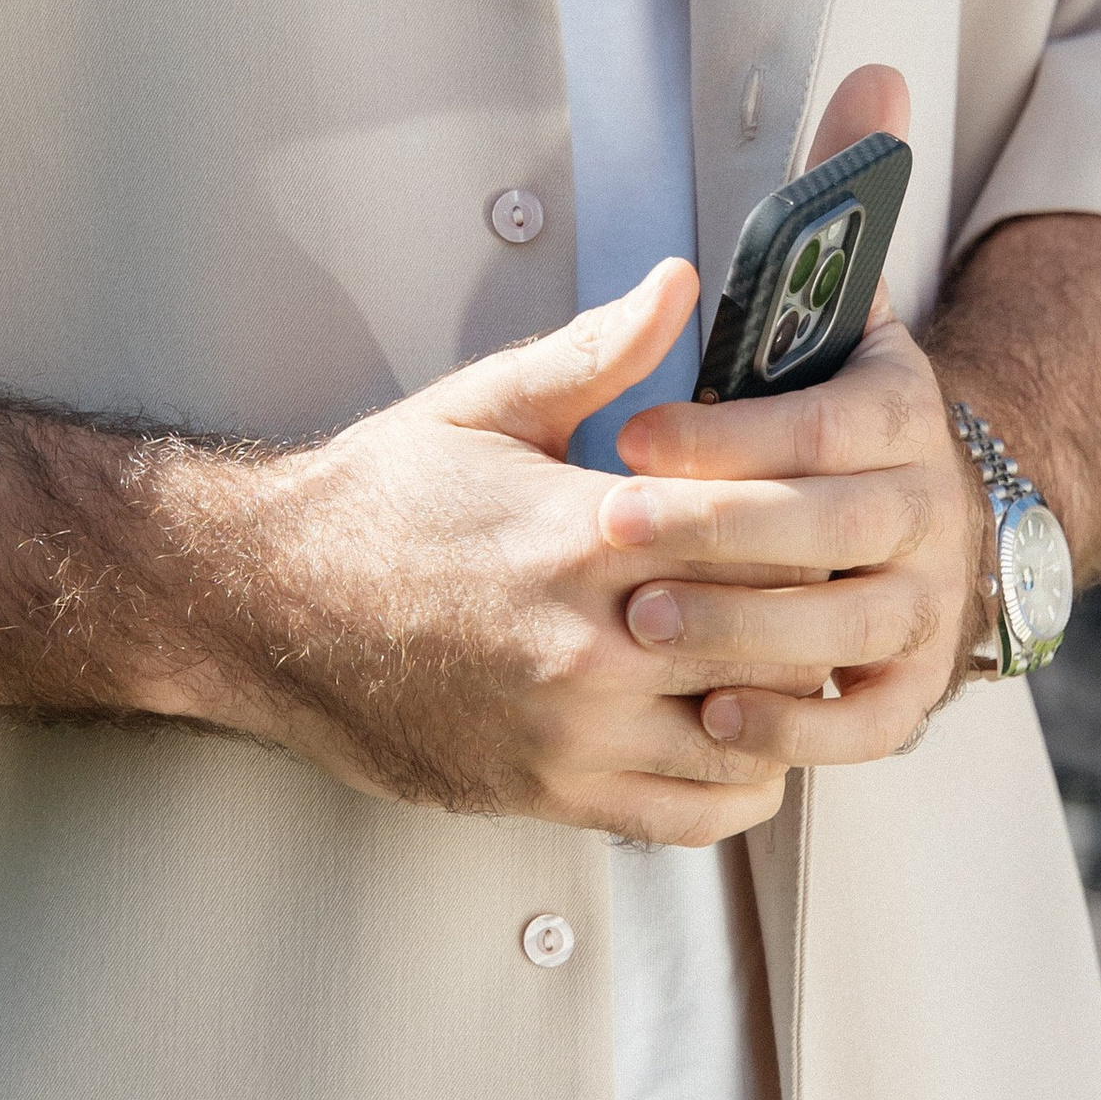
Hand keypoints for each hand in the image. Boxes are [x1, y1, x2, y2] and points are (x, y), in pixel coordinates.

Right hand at [175, 260, 818, 844]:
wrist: (267, 605)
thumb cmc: (378, 499)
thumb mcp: (485, 404)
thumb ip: (598, 352)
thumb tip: (680, 284)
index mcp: (582, 535)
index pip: (754, 535)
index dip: (809, 517)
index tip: (827, 496)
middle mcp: (586, 647)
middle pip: (770, 638)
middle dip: (812, 607)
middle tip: (833, 574)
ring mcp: (571, 735)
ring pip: (748, 735)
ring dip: (784, 697)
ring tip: (789, 647)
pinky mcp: (551, 794)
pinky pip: (692, 816)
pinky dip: (739, 781)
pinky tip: (736, 727)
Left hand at [598, 65, 985, 775]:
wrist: (929, 516)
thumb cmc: (828, 405)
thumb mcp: (832, 302)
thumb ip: (838, 196)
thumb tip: (875, 75)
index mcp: (903, 410)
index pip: (825, 422)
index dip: (731, 433)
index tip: (635, 434)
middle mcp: (931, 510)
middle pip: (828, 527)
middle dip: (717, 532)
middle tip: (611, 535)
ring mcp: (929, 606)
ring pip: (845, 626)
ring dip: (745, 630)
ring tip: (645, 623)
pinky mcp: (911, 691)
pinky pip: (862, 722)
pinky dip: (797, 728)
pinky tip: (716, 717)